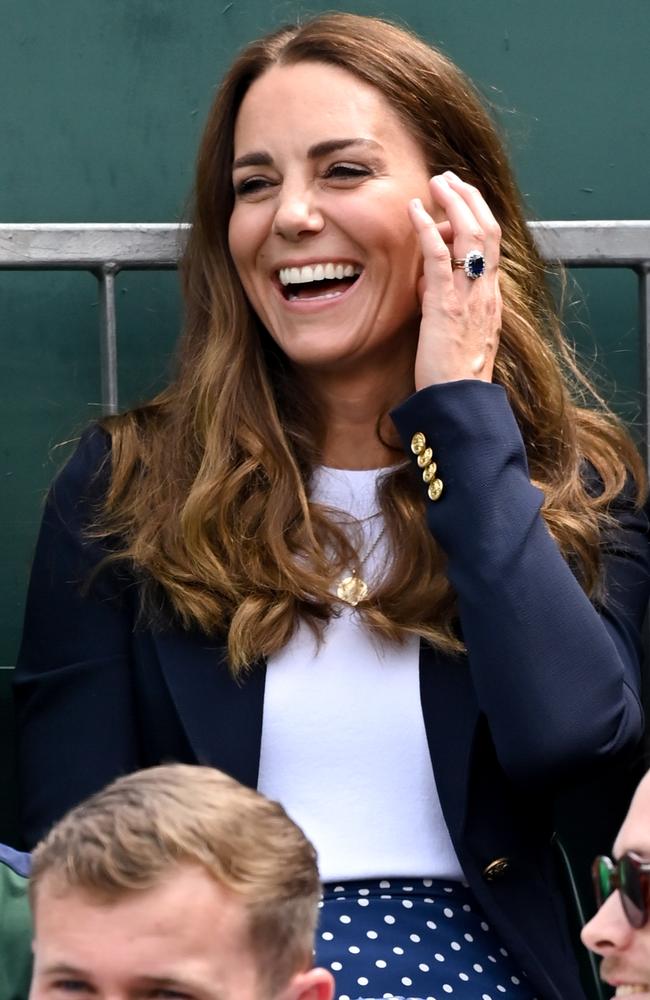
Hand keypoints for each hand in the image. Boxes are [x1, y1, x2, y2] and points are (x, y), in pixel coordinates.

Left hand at [408, 171, 501, 389]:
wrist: (458, 403)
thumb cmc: (453, 376)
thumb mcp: (456, 333)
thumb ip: (445, 304)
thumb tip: (427, 285)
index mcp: (490, 298)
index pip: (492, 246)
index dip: (478, 216)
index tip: (460, 199)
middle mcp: (485, 292)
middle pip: (489, 229)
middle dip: (470, 198)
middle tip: (448, 179)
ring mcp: (468, 297)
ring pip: (471, 234)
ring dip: (453, 201)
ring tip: (436, 182)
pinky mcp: (445, 305)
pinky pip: (439, 257)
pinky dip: (427, 228)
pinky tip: (415, 210)